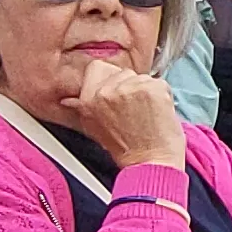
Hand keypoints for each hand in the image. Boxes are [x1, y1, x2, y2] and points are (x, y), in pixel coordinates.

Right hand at [68, 59, 185, 167]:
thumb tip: (69, 100)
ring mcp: (129, 88)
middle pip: (122, 72)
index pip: (97, 68)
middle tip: (134, 110)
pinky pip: (159, 82)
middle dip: (130, 87)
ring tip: (146, 114)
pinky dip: (162, 95)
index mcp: (88, 100)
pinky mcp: (151, 88)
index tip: (118, 92)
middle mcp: (106, 92)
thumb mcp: (94, 129)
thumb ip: (83, 108)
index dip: (110, 79)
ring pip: (141, 77)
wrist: (150, 163)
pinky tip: (158, 113)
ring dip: (147, 91)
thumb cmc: (126, 151)